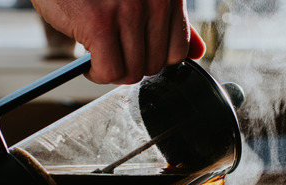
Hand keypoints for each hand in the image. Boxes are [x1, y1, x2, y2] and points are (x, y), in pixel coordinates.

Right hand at [32, 0, 205, 83]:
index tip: (133, 53)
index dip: (152, 57)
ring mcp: (129, 9)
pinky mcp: (100, 22)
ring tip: (97, 55)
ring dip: (111, 72)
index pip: (178, 49)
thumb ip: (170, 20)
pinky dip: (96, 74)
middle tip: (109, 53)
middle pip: (154, 64)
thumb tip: (198, 52)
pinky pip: (109, 71)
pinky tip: (87, 62)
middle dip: (130, 65)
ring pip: (132, 71)